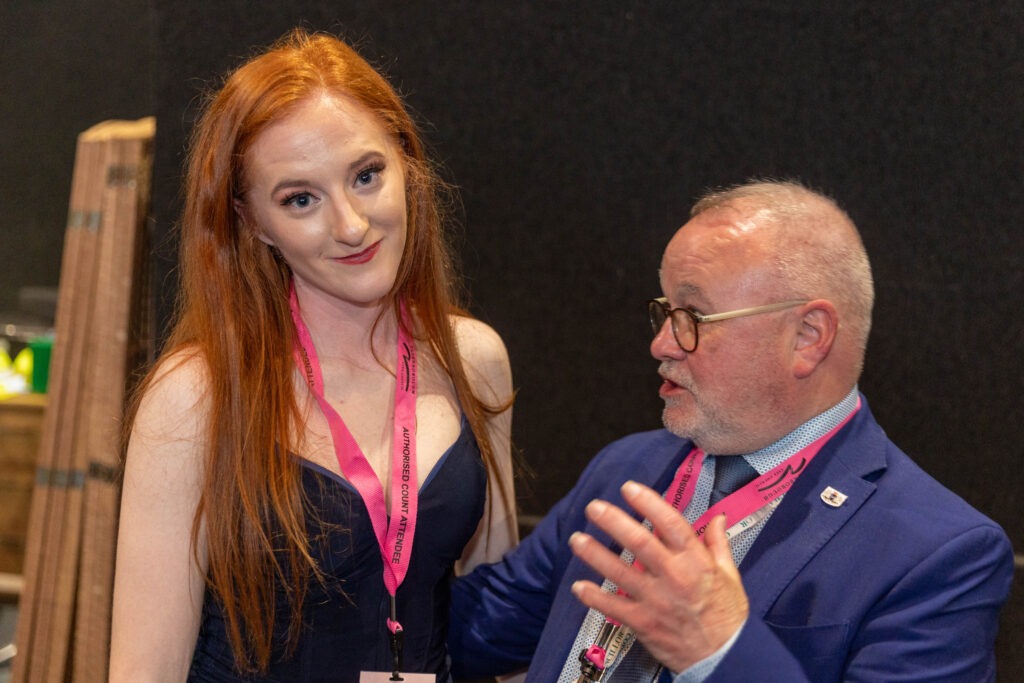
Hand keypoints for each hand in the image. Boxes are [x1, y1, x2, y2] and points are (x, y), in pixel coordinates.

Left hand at [568, 480, 748, 671]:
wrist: (724, 657)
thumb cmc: (726, 615)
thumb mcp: (729, 575)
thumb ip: (718, 543)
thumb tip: (716, 517)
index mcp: (696, 561)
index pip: (670, 524)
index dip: (648, 503)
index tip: (629, 489)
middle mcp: (675, 577)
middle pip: (640, 543)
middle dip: (614, 521)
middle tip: (594, 507)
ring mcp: (657, 600)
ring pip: (620, 572)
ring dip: (595, 554)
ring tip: (577, 539)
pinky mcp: (644, 622)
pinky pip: (613, 607)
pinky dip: (594, 596)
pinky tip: (578, 586)